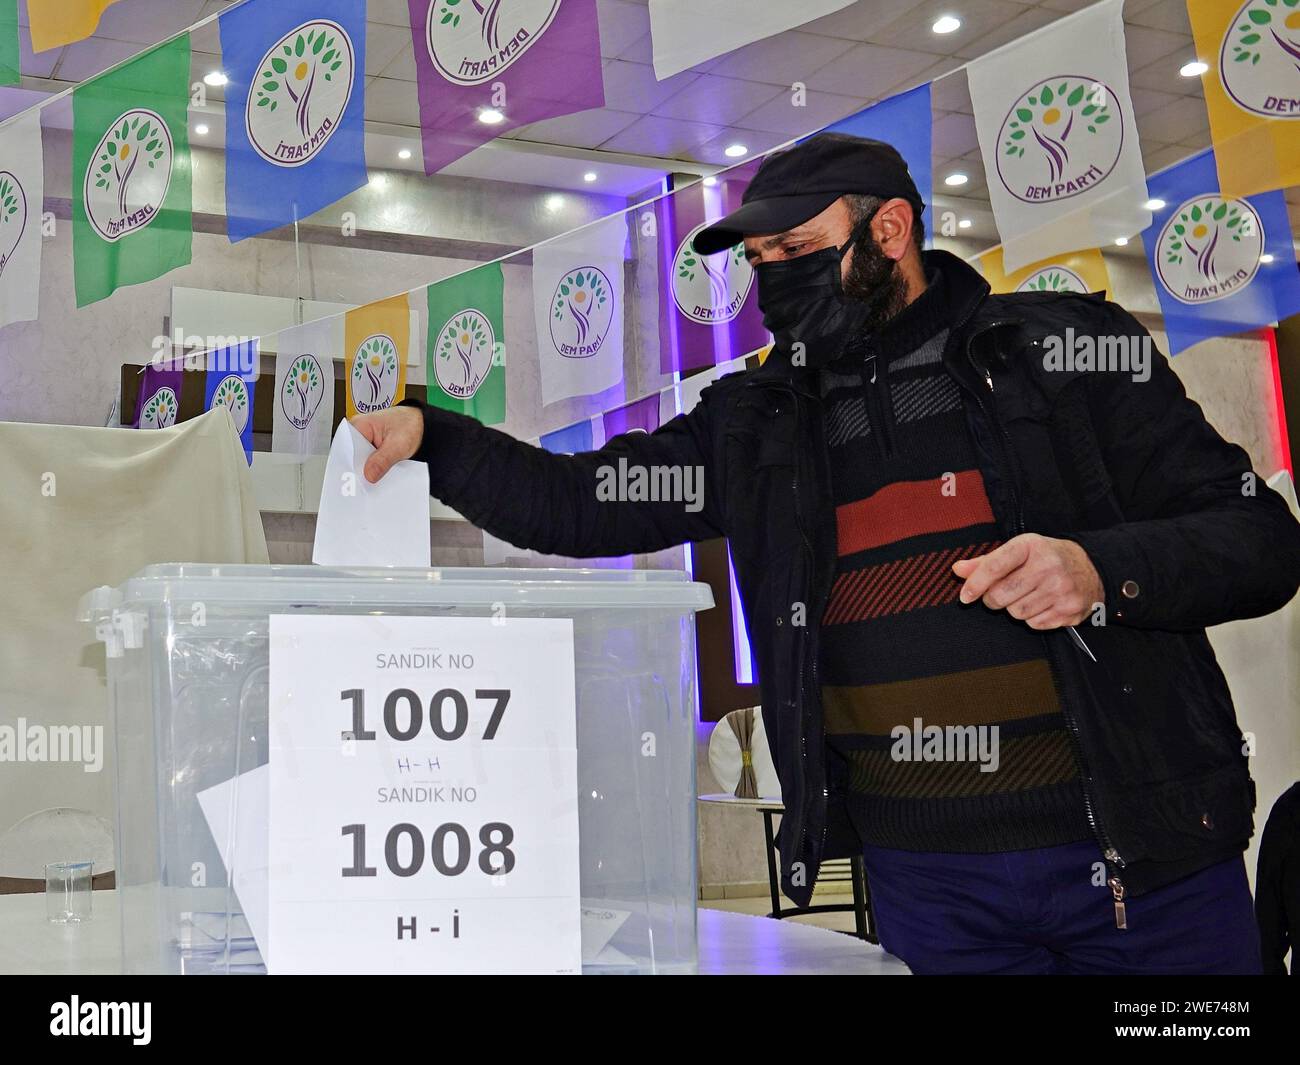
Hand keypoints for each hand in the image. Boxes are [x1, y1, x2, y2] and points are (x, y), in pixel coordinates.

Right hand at [351, 406, 423, 483]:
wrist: (423, 425)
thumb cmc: (411, 425)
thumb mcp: (398, 444)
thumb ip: (383, 460)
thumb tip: (368, 475)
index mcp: (359, 425)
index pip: (347, 448)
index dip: (350, 465)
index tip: (357, 479)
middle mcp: (358, 433)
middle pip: (352, 457)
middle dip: (359, 472)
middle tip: (366, 485)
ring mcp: (365, 443)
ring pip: (361, 463)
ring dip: (367, 473)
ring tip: (375, 483)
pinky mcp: (372, 451)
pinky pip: (369, 464)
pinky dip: (374, 471)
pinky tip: (380, 478)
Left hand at [951, 533, 1103, 629]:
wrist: (1092, 567)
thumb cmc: (1047, 558)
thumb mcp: (1019, 551)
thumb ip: (986, 561)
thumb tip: (957, 570)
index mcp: (1031, 546)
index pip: (994, 567)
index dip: (975, 584)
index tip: (965, 596)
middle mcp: (1048, 566)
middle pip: (1001, 595)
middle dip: (993, 599)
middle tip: (1000, 594)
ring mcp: (1062, 590)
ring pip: (1016, 613)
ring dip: (1014, 609)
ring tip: (1027, 595)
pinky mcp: (1070, 610)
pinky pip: (1034, 624)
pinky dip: (1032, 618)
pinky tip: (1041, 604)